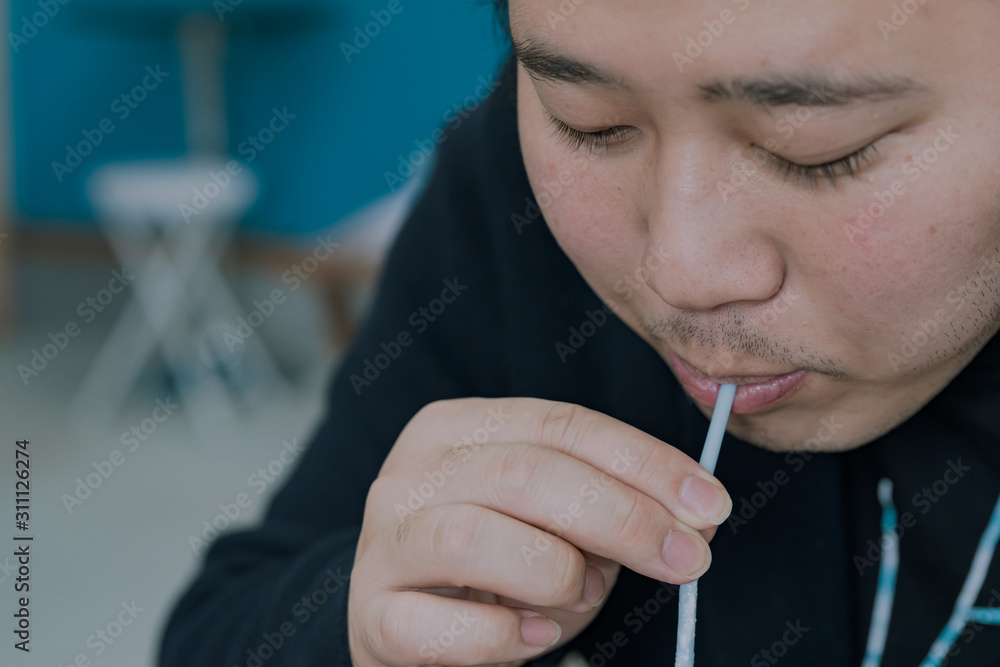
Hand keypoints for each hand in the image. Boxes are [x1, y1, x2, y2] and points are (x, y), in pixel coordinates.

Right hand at [348, 398, 730, 665]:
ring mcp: (384, 543)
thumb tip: (695, 516)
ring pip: (475, 538)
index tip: (711, 505)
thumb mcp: (553, 519)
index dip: (644, 462)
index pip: (562, 425)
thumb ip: (607, 505)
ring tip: (582, 595)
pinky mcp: (370, 616)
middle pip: (525, 473)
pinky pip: (437, 627)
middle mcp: (411, 473)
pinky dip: (501, 638)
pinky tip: (532, 638)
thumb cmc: (498, 563)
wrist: (407, 619)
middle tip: (688, 559)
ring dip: (555, 573)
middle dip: (623, 516)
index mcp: (457, 427)